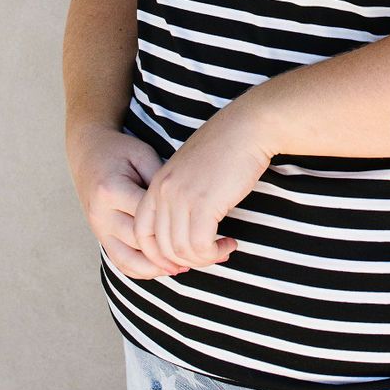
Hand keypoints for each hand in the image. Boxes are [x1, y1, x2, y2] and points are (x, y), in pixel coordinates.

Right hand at [66, 122, 187, 279]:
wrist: (88, 152)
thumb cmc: (120, 151)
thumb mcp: (143, 154)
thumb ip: (160, 180)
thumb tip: (186, 207)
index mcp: (111, 191)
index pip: (148, 216)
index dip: (176, 225)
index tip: (203, 228)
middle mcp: (101, 215)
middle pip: (139, 242)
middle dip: (170, 251)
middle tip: (200, 252)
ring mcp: (98, 229)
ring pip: (128, 260)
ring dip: (156, 268)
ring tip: (184, 267)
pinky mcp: (100, 237)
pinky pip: (120, 261)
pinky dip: (141, 270)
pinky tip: (163, 268)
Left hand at [132, 102, 273, 271]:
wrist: (247, 127)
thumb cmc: (227, 147)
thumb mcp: (192, 170)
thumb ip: (181, 195)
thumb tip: (187, 230)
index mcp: (158, 183)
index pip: (142, 231)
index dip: (158, 254)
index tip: (180, 260)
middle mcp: (164, 191)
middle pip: (161, 247)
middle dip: (184, 261)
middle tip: (208, 257)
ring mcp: (182, 197)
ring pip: (181, 250)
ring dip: (204, 259)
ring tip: (223, 249)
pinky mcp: (204, 204)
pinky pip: (201, 246)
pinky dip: (215, 253)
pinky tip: (230, 243)